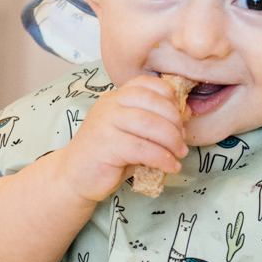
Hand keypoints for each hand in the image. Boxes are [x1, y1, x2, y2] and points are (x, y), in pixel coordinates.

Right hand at [58, 73, 188, 204]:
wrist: (75, 177)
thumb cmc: (106, 156)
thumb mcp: (132, 133)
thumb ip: (153, 122)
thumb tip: (187, 113)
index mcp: (116, 97)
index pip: (149, 84)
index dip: (171, 99)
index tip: (181, 119)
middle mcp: (110, 104)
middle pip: (154, 103)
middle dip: (175, 123)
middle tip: (182, 142)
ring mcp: (106, 123)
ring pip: (150, 124)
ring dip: (172, 141)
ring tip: (179, 154)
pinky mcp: (106, 145)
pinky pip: (143, 148)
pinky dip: (162, 158)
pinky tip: (170, 166)